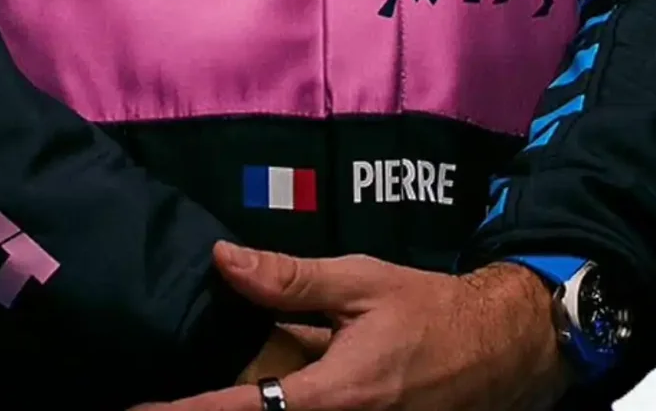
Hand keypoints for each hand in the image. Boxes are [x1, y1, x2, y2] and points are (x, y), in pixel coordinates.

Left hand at [131, 242, 566, 410]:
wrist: (499, 351)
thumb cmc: (428, 311)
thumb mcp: (360, 283)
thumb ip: (291, 280)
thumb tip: (225, 260)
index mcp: (335, 396)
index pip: (245, 410)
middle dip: (210, 410)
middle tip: (157, 401)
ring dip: (248, 399)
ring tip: (198, 391)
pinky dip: (279, 402)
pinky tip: (260, 384)